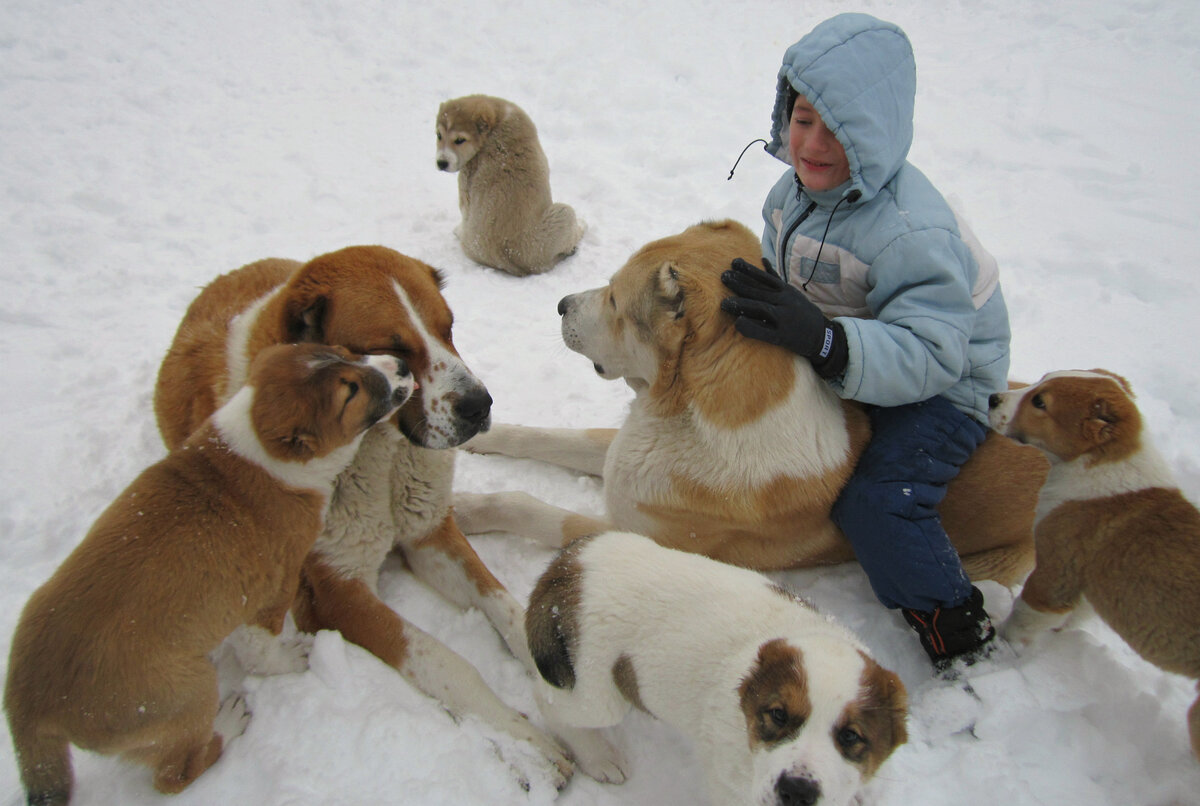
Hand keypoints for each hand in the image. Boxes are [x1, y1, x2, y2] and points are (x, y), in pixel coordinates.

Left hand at [720, 258, 846, 375]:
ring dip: (742, 305)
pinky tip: (738, 324)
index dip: (749, 270)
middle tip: (723, 277)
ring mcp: (784, 319)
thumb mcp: (791, 292)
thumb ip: (775, 278)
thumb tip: (763, 260)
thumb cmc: (801, 311)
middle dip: (740, 284)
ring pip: (761, 308)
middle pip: (760, 291)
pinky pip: (765, 332)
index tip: (734, 262)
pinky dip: (752, 327)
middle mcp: (785, 302)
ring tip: (724, 303)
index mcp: (786, 291)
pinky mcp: (782, 337)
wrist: (822, 335)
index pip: (765, 278)